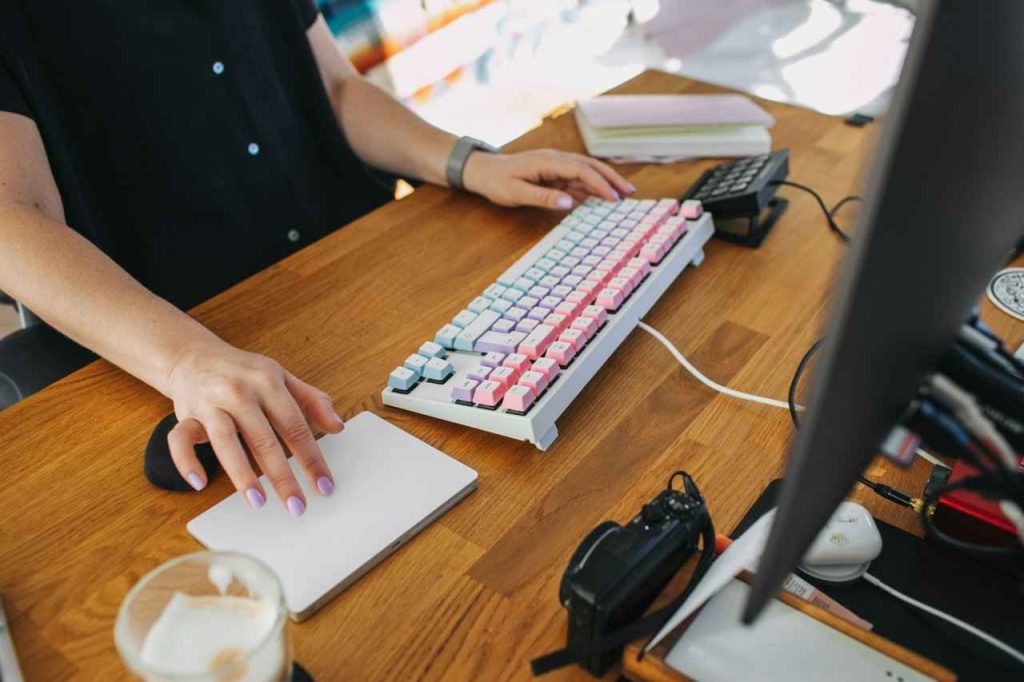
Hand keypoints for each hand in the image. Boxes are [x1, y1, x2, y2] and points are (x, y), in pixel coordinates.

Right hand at [163, 340, 343, 515]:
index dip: (312, 458)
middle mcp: (239, 392)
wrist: (194, 355)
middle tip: (297, 506)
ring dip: (242, 474)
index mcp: (268, 382)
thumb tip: (338, 426)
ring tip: (258, 501)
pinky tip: (200, 483)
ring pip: (225, 441)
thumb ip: (312, 401)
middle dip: (282, 476)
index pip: (295, 426)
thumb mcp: (282, 378)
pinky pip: (179, 440)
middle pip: (264, 439)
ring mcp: (210, 404)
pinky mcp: (185, 415)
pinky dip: (187, 462)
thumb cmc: (243, 372)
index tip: (324, 485)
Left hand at [462, 149, 635, 210]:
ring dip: (605, 181)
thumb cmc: (496, 182)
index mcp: (548, 162)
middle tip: (630, 192)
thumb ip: (542, 198)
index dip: (599, 183)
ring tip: (623, 194)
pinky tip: (602, 196)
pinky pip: (576, 178)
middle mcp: (555, 160)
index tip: (613, 198)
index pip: (581, 170)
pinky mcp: (553, 173)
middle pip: (590, 166)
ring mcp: (555, 165)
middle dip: (611, 178)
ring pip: (586, 171)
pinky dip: (591, 186)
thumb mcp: (515, 193)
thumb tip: (569, 203)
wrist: (481, 170)